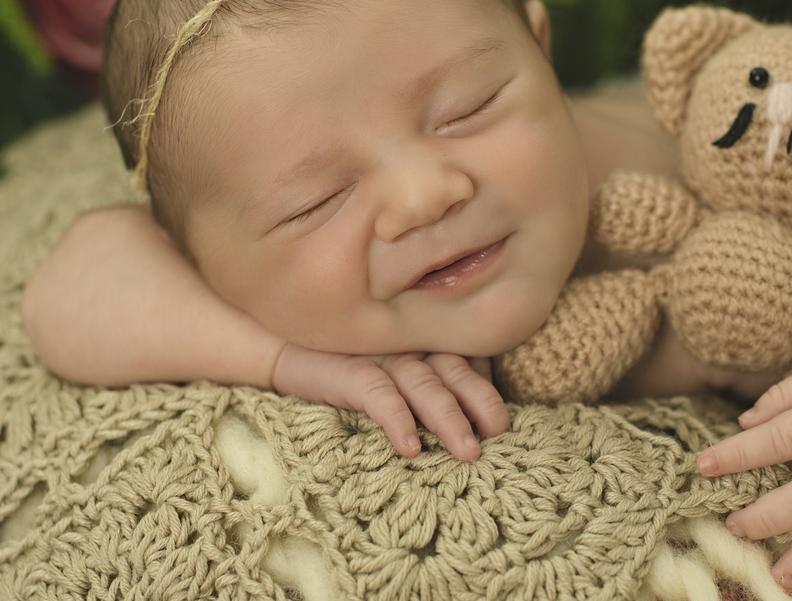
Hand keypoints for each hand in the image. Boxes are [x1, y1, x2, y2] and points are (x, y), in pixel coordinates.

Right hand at [272, 345, 510, 460]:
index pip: (469, 362)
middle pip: (455, 371)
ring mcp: (383, 356)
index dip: (489, 390)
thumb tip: (475, 419)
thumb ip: (432, 378)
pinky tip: (411, 446)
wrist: (284, 341)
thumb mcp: (396, 367)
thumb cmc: (350, 360)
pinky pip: (379, 394)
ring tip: (468, 451)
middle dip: (482, 401)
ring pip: (425, 384)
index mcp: (428, 342)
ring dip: (448, 417)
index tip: (507, 424)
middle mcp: (412, 345)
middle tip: (501, 433)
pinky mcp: (350, 370)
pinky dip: (396, 418)